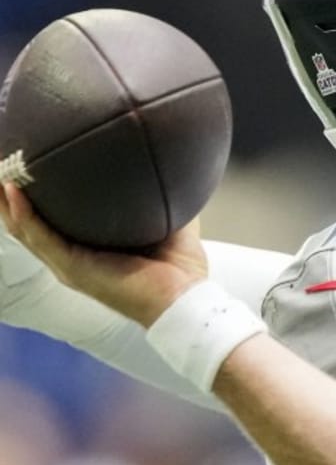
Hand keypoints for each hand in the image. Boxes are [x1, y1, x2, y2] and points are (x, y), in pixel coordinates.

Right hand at [0, 183, 207, 327]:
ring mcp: (68, 265)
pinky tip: (12, 191)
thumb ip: (165, 198)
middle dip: (8, 194)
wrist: (188, 302)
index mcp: (89, 249)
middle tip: (1, 162)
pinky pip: (39, 238)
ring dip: (5, 200)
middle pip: (27, 221)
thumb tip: (173, 166)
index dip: (35, 195)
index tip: (29, 164)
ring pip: (23, 228)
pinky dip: (24, 215)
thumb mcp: (171, 223)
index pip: (51, 219)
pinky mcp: (73, 270)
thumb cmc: (182, 271)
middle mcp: (72, 257)